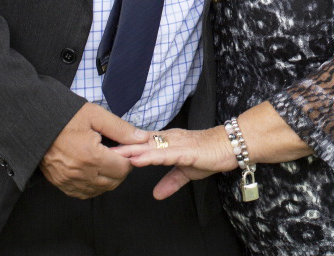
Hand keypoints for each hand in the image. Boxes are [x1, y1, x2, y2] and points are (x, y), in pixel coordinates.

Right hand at [40, 103, 146, 198]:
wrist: (35, 123)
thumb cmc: (65, 116)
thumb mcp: (95, 115)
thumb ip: (121, 129)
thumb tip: (142, 139)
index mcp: (91, 155)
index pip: (123, 168)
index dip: (129, 159)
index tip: (127, 150)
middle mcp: (81, 173)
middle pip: (114, 181)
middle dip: (121, 169)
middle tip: (118, 154)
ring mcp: (69, 181)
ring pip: (100, 190)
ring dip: (108, 179)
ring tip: (106, 161)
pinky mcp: (61, 184)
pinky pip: (84, 193)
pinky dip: (93, 186)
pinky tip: (94, 171)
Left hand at [113, 127, 236, 199]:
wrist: (231, 146)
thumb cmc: (210, 154)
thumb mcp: (186, 172)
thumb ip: (170, 181)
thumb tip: (156, 194)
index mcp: (168, 142)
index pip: (143, 143)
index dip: (126, 146)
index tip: (108, 149)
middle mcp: (170, 139)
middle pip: (141, 142)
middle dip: (122, 146)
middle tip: (102, 148)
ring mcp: (177, 144)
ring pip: (149, 147)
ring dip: (131, 150)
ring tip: (114, 154)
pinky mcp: (186, 151)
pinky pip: (164, 154)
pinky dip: (149, 157)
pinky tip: (137, 159)